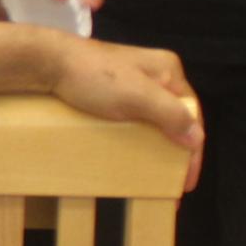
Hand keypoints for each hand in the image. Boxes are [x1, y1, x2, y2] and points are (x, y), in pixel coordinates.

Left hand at [45, 36, 204, 183]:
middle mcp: (156, 74)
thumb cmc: (94, 76)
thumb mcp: (137, 96)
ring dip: (160, 145)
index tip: (187, 181)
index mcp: (168, 70)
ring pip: (157, 119)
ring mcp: (134, 82)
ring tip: (159, 173)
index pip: (191, 113)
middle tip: (175, 182)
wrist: (48, 63)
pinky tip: (138, 153)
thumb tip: (197, 138)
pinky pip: (137, 118)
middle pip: (176, 117)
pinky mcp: (114, 92)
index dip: (193, 149)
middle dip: (179, 149)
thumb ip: (170, 114)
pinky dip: (142, 137)